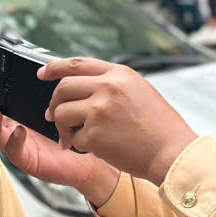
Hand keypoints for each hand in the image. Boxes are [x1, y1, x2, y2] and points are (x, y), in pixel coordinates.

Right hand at [0, 96, 119, 205]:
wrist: (85, 154)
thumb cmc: (66, 127)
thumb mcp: (52, 101)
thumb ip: (40, 86)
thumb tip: (36, 63)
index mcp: (11, 112)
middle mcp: (8, 127)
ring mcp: (13, 144)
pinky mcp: (24, 158)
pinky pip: (15, 150)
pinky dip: (14, 140)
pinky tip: (19, 132)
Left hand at [41, 58, 197, 186]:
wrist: (172, 152)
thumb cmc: (160, 127)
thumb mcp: (140, 91)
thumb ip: (113, 85)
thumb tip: (86, 86)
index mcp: (119, 74)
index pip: (78, 64)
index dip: (55, 68)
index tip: (42, 73)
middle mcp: (108, 87)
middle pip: (64, 87)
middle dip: (54, 103)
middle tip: (52, 115)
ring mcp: (99, 110)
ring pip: (62, 113)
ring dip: (62, 127)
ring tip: (72, 137)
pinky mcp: (94, 134)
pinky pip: (73, 138)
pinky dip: (79, 145)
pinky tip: (94, 149)